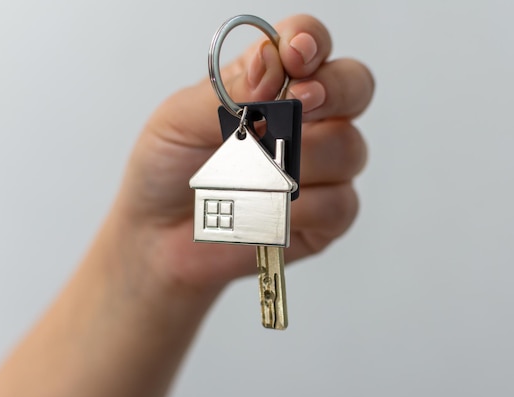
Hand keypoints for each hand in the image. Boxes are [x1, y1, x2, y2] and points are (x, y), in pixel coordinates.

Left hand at [109, 14, 373, 291]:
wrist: (159, 237)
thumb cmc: (169, 170)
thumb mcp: (180, 119)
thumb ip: (227, 91)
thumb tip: (271, 65)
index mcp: (272, 85)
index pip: (309, 44)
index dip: (310, 42)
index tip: (294, 57)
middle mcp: (308, 121)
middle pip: (354, 86)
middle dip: (334, 89)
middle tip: (301, 103)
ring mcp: (323, 169)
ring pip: (349, 147)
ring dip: (300, 161)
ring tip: (252, 176)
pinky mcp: (327, 216)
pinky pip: (339, 203)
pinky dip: (300, 208)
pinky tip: (266, 210)